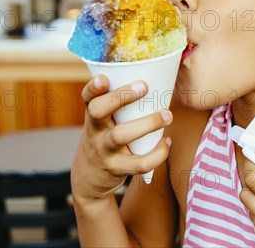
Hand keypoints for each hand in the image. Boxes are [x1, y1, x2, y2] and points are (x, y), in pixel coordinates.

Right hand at [71, 75, 171, 202]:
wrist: (89, 177)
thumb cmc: (105, 138)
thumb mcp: (103, 121)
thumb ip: (119, 103)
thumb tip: (156, 78)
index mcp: (93, 115)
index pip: (87, 97)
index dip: (93, 87)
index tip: (103, 78)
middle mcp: (95, 131)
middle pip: (98, 111)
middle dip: (120, 97)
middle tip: (144, 86)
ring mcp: (104, 151)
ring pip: (120, 136)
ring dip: (147, 124)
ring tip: (167, 115)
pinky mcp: (117, 169)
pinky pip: (138, 164)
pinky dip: (157, 154)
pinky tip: (166, 142)